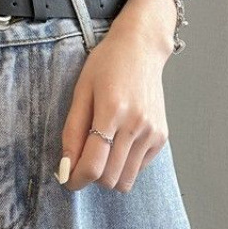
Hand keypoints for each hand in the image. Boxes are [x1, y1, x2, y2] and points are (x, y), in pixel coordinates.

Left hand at [56, 15, 170, 192]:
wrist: (140, 48)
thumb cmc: (106, 63)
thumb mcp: (81, 90)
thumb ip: (72, 130)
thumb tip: (66, 167)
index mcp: (112, 110)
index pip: (93, 164)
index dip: (76, 178)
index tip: (67, 178)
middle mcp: (136, 125)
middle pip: (110, 178)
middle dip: (90, 177)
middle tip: (80, 160)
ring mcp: (152, 132)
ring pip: (126, 180)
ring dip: (108, 175)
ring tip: (99, 151)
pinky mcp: (161, 136)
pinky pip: (139, 169)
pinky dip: (124, 165)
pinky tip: (117, 141)